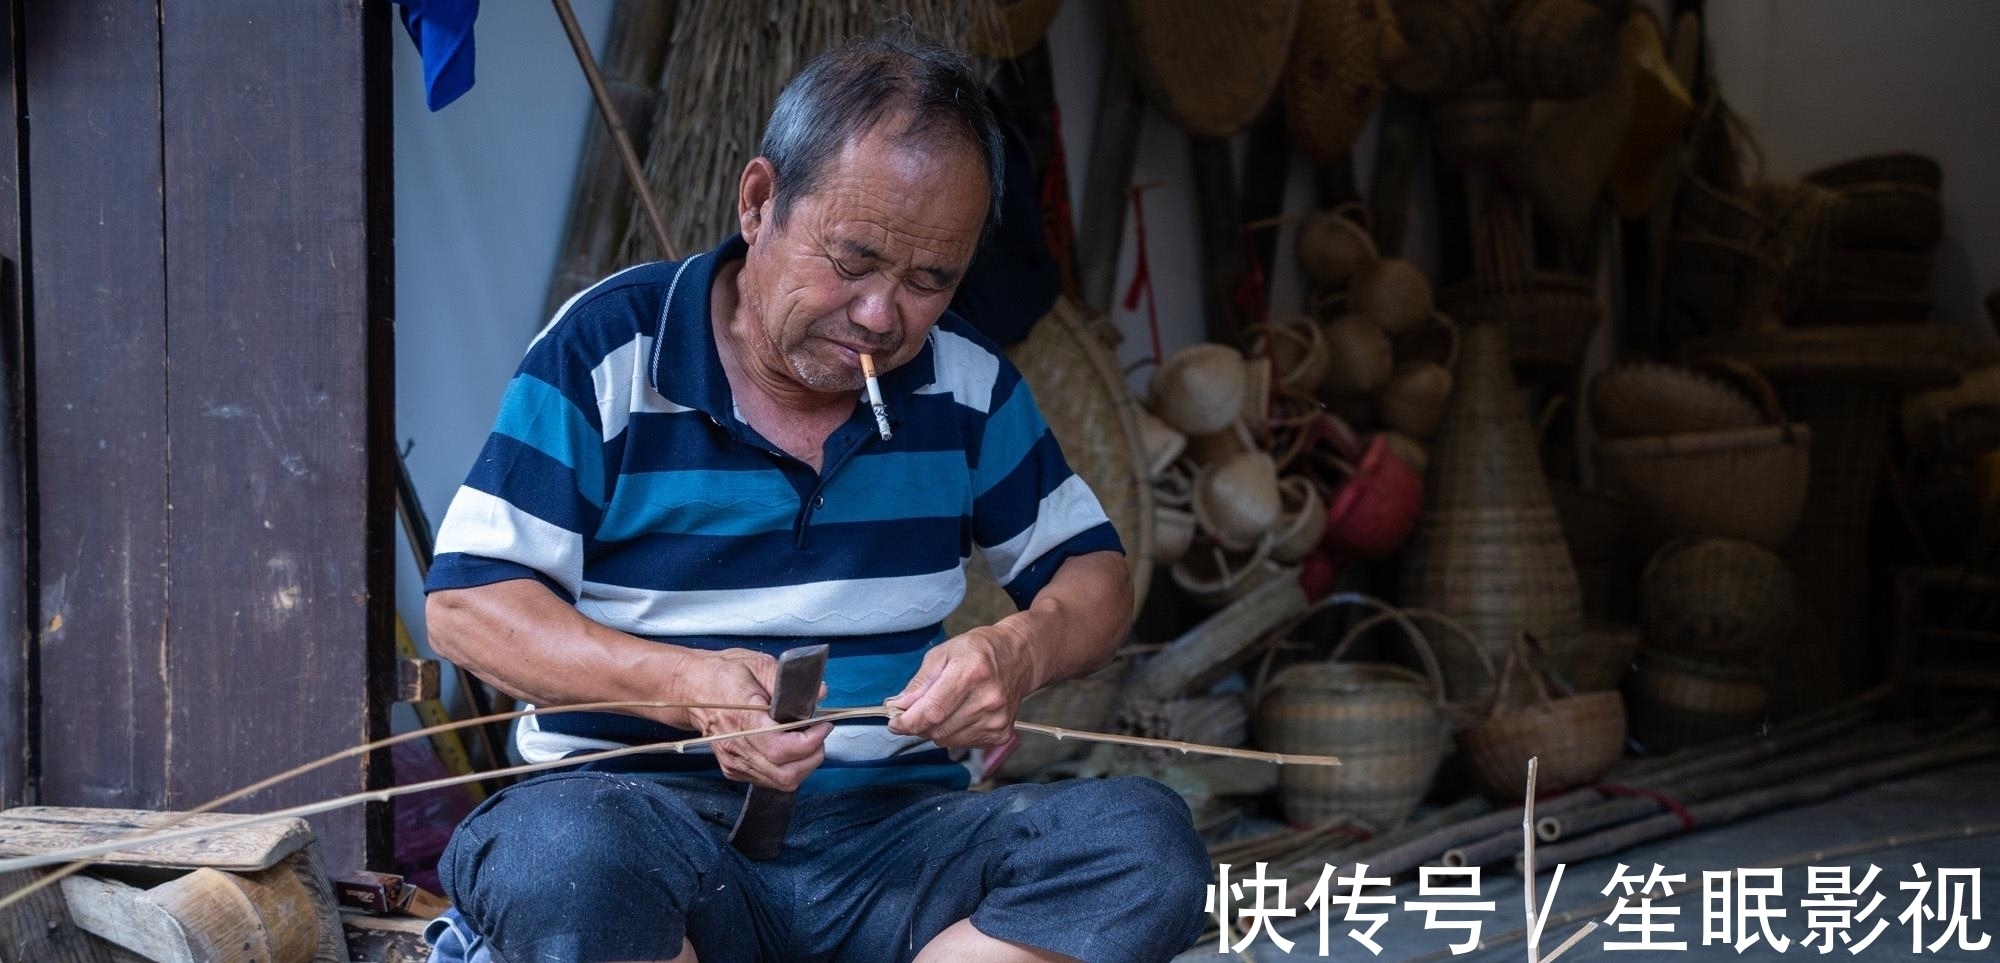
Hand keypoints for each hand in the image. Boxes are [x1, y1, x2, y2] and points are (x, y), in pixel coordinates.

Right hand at [673, 648, 828, 791]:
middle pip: (785, 773)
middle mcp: (736, 746)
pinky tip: (789, 749)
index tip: (823, 725)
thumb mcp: (756, 663)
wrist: (690, 688)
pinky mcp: (733, 769)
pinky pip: (769, 781)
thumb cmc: (721, 674)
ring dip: (803, 765)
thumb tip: (819, 693)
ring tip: (808, 742)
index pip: (782, 747)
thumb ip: (787, 680)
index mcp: (743, 718)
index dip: (810, 742)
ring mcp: (734, 761)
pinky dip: (787, 769)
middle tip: (819, 735)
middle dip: (813, 757)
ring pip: (780, 782)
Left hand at [884, 624, 1039, 748]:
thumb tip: (898, 705)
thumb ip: (919, 682)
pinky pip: (962, 743)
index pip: (932, 711)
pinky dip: (952, 733)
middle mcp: (988, 699)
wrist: (1018, 657)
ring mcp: (997, 719)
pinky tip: (959, 714)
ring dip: (935, 729)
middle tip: (914, 711)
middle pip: (938, 729)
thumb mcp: (943, 653)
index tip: (894, 721)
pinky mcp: (1001, 733)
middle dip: (918, 724)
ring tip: (942, 707)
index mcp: (972, 672)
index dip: (907, 721)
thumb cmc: (979, 650)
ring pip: (947, 740)